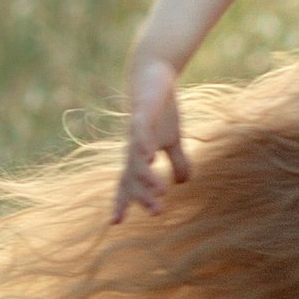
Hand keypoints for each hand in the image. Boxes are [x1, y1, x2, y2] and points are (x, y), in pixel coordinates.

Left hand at [111, 53, 190, 219]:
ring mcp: (136, 130)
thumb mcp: (173, 138)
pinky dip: (144, 145)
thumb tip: (183, 183)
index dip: (122, 201)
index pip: (127, 183)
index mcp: (139, 155)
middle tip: (158, 213)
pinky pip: (141, 132)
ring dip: (146, 177)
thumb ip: (177, 161)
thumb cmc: (160, 109)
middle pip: (132, 177)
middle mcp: (133, 146)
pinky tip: (150, 157)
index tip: (115, 223)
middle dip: (142, 196)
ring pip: (136, 159)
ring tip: (160, 192)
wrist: (154, 75)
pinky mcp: (143, 113)